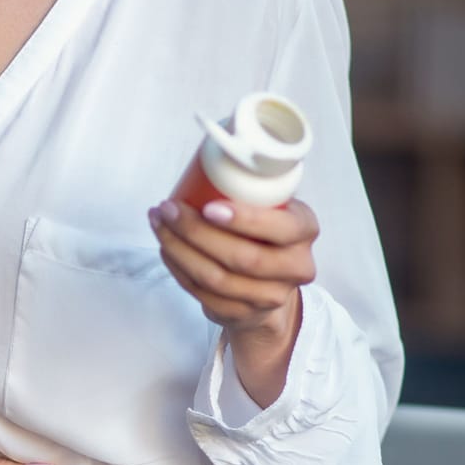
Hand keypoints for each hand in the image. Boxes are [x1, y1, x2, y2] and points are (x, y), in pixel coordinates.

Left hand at [146, 194, 318, 335]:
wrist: (268, 282)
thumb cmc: (263, 232)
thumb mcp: (271, 205)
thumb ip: (254, 186)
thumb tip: (212, 150)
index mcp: (305, 230)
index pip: (281, 228)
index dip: (243, 220)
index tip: (208, 207)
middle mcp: (296, 266)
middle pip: (242, 257)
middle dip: (196, 232)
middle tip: (168, 209)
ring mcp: (270, 296)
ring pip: (216, 279)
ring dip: (179, 249)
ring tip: (159, 224)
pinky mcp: (242, 314)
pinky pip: (202, 294)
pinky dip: (178, 269)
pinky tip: (166, 248)